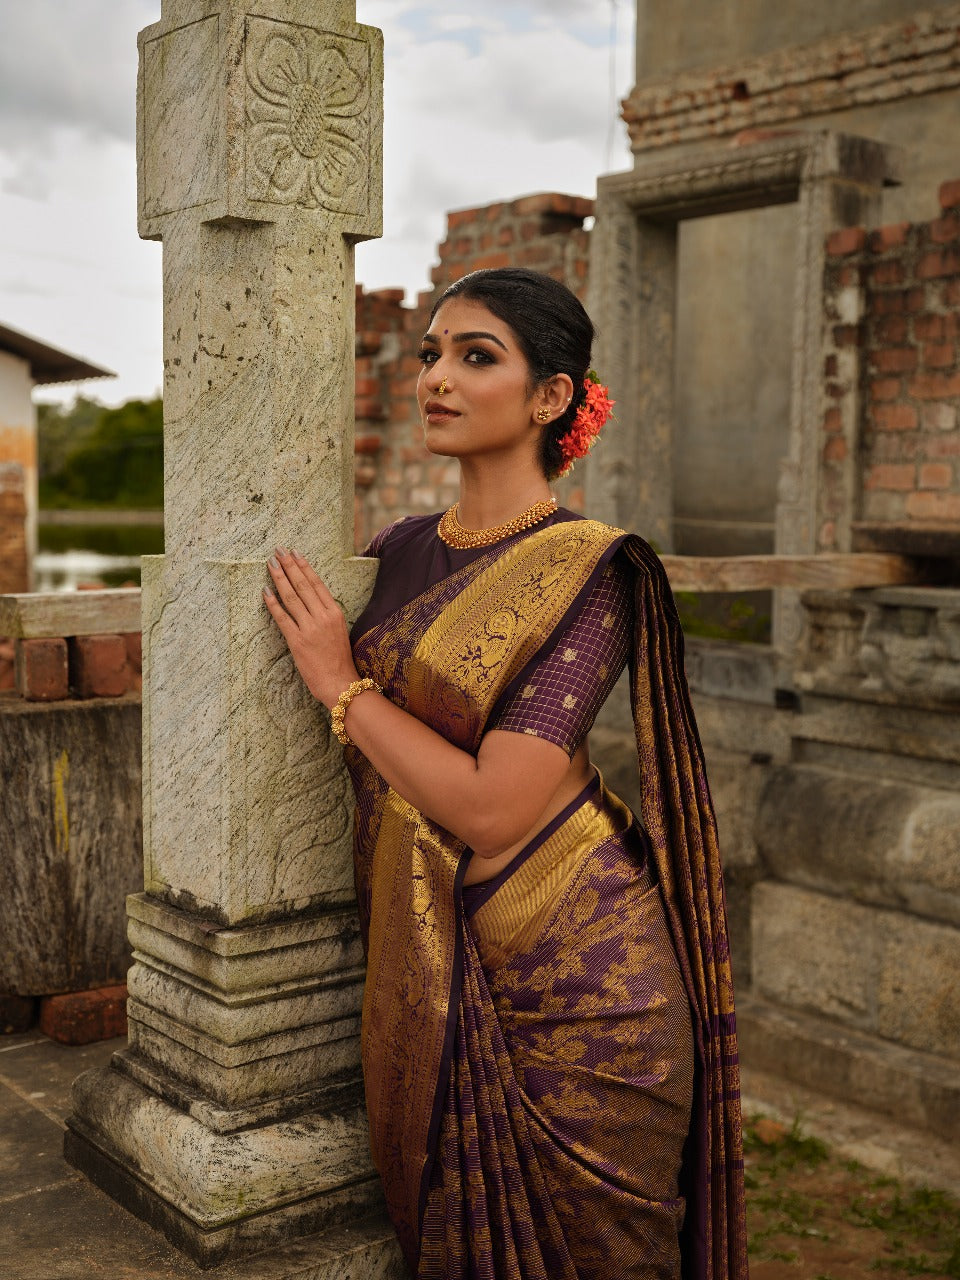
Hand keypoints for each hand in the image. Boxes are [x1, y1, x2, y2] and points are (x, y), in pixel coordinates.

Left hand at [262, 547, 358, 708]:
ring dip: (279, 579)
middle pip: (302, 586)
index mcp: (334, 613)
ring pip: (291, 598)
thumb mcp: (339, 630)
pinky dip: (272, 604)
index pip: (316, 583)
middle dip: (289, 566)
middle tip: (278, 551)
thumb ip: (325, 614)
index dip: (303, 566)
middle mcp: (322, 617)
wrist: (339, 683)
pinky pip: (282, 618)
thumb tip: (310, 598)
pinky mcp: (297, 641)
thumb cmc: (338, 659)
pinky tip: (265, 591)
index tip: (294, 553)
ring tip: (271, 564)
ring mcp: (309, 629)